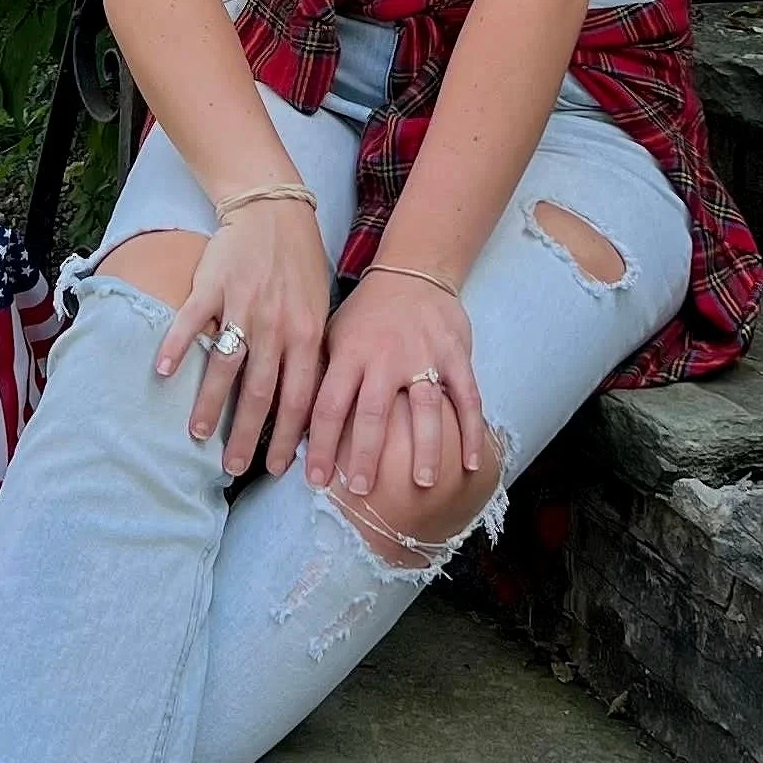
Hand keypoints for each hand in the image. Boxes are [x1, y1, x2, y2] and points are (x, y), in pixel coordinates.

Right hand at [154, 200, 332, 477]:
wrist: (274, 212)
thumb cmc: (299, 267)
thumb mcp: (319, 310)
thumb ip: (310, 355)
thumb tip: (308, 407)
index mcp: (306, 335)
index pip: (299, 398)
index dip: (287, 437)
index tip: (277, 470)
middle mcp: (277, 326)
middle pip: (260, 392)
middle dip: (247, 435)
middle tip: (233, 467)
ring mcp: (243, 306)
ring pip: (226, 365)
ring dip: (210, 404)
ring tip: (198, 434)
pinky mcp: (213, 286)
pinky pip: (192, 321)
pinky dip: (176, 346)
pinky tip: (161, 371)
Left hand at [304, 270, 485, 498]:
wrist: (414, 272)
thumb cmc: (366, 313)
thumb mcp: (332, 334)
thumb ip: (320, 374)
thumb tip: (293, 423)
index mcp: (350, 353)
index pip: (329, 405)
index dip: (321, 445)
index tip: (316, 480)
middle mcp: (386, 357)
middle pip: (374, 413)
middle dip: (366, 455)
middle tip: (362, 490)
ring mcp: (424, 357)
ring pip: (425, 408)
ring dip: (425, 448)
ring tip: (423, 483)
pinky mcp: (455, 356)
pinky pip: (467, 397)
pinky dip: (470, 431)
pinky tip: (469, 463)